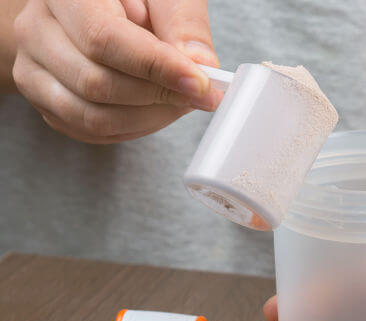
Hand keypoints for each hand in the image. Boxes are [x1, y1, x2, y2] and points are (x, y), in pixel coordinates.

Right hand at [12, 0, 220, 142]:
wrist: (98, 8)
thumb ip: (183, 24)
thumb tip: (201, 64)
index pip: (104, 39)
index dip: (157, 68)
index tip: (200, 83)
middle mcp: (35, 27)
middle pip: (98, 83)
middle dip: (159, 96)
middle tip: (199, 93)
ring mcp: (31, 66)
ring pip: (92, 116)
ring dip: (149, 117)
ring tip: (178, 99)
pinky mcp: (42, 98)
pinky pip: (89, 131)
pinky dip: (133, 128)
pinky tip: (154, 108)